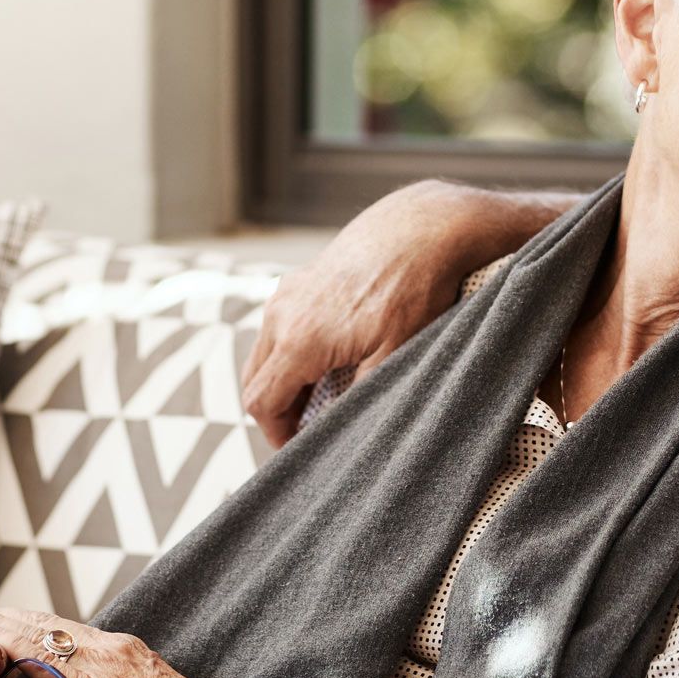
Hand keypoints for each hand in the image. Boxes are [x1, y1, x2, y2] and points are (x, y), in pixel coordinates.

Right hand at [241, 180, 477, 446]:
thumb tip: (339, 432)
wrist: (422, 228)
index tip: (300, 449)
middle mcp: (281, 313)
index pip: (261, 402)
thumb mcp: (394, 356)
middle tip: (312, 429)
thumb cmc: (413, 291)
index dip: (276, 434)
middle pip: (256, 379)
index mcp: (297, 340)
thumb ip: (359, 397)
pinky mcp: (301, 279)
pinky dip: (293, 350)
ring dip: (286, 378)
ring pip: (267, 351)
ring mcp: (288, 292)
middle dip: (279, 409)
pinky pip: (281, 326)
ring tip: (325, 396)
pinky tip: (330, 358)